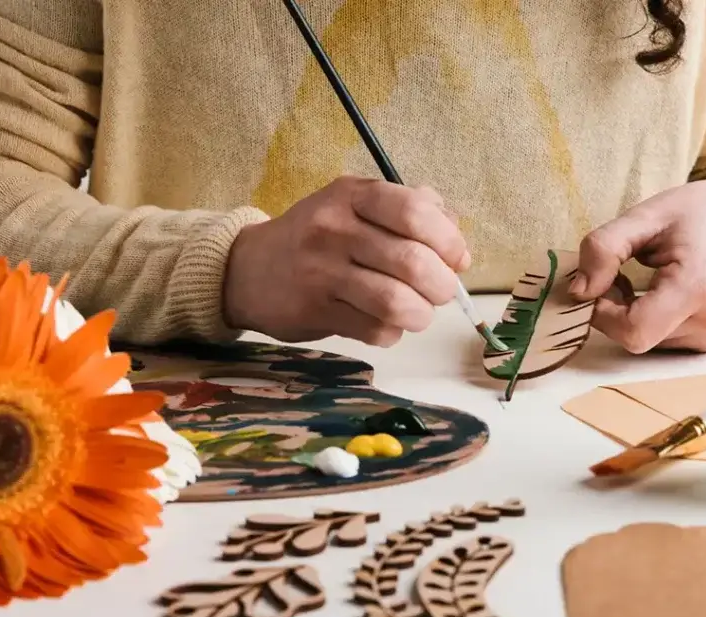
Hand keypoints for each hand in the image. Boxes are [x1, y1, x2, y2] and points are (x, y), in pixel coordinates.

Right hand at [223, 176, 469, 346]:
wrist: (248, 269)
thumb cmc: (317, 237)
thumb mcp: (356, 205)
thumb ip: (409, 210)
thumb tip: (457, 242)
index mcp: (352, 195)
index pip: (415, 212)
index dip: (448, 240)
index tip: (457, 259)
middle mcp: (334, 228)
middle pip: (411, 262)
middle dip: (441, 285)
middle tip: (441, 293)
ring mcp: (321, 272)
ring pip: (395, 302)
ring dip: (420, 314)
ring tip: (419, 313)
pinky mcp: (314, 310)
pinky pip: (373, 330)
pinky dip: (391, 333)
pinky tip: (385, 324)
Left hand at [568, 175, 705, 352]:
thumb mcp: (649, 216)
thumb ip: (605, 248)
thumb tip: (577, 290)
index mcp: (696, 289)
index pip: (632, 331)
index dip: (604, 311)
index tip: (603, 282)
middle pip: (640, 337)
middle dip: (619, 309)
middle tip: (626, 273)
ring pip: (656, 342)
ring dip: (641, 315)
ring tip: (656, 277)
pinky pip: (676, 342)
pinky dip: (663, 321)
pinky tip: (674, 292)